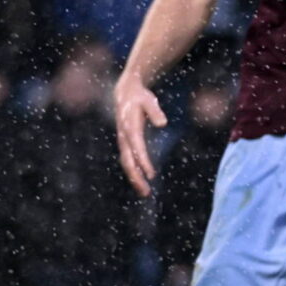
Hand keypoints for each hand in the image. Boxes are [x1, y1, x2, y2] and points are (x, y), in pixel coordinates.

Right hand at [114, 78, 165, 196]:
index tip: (151, 174)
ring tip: (145, 192)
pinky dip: (134, 172)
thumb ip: (155, 111)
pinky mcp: (125, 143)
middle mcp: (124, 136)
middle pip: (128, 161)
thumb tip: (162, 123)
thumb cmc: (140, 97)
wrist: (125, 93)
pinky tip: (142, 180)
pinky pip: (128, 160)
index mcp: (129, 127)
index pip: (137, 148)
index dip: (143, 161)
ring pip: (126, 163)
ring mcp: (123, 141)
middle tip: (146, 192)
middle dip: (136, 177)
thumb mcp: (148, 100)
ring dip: (134, 178)